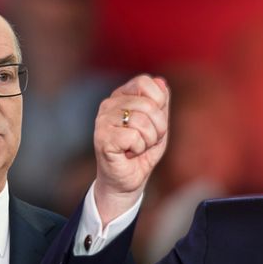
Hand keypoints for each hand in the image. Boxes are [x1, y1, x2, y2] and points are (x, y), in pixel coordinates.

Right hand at [92, 74, 169, 224]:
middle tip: (146, 141)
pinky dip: (138, 149)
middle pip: (148, 104)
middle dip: (157, 128)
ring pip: (142, 121)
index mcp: (122, 96)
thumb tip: (161, 82)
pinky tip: (128, 153)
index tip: (154, 122)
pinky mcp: (102, 137)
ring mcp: (103, 120)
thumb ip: (161, 104)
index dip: (159, 104)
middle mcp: (109, 104)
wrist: (127, 181)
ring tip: (137, 148)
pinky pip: (134, 137)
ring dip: (148, 141)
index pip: (146, 81)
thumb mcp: (158, 126)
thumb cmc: (142, 153)